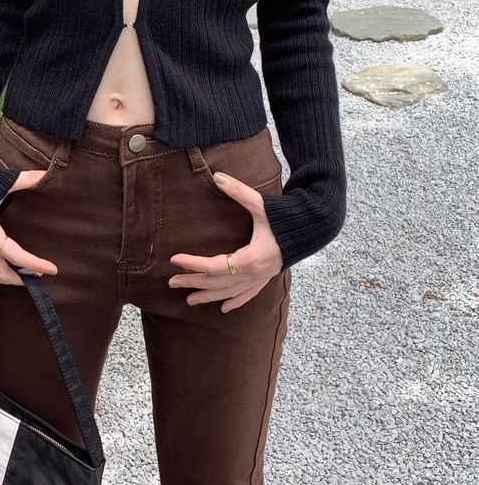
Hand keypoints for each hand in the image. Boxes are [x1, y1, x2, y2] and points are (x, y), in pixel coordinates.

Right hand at [0, 169, 58, 284]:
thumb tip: (47, 173)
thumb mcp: (4, 181)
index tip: (52, 269)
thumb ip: (28, 179)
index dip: (36, 265)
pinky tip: (2, 264)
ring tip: (21, 275)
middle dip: (19, 279)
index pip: (16, 256)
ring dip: (5, 278)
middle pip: (0, 273)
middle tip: (38, 276)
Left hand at [168, 171, 283, 311]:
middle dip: (193, 283)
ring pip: (229, 293)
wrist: (313, 228)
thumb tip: (217, 176)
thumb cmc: (286, 217)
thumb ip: (238, 191)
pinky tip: (224, 309)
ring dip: (209, 296)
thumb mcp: (261, 204)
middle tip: (171, 283)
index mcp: (250, 258)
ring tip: (189, 300)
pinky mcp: (267, 278)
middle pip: (217, 283)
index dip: (192, 264)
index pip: (213, 265)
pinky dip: (235, 302)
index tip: (174, 260)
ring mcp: (261, 278)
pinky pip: (249, 295)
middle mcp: (254, 273)